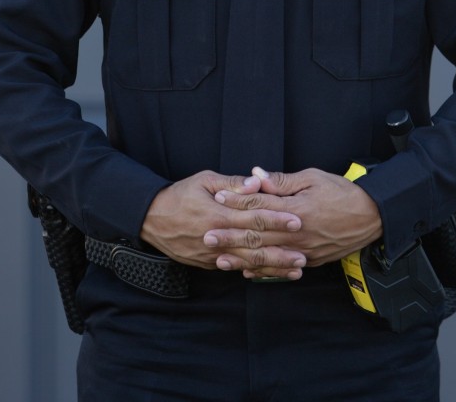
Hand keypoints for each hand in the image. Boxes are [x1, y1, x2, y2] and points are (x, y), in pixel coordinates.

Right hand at [140, 170, 305, 276]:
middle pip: (254, 246)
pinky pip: (235, 269)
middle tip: (304, 255)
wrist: (151, 219)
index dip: (277, 219)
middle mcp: (217, 237)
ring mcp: (212, 254)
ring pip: (247, 263)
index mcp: (218, 214)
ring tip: (295, 270)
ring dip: (272, 267)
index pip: (253, 217)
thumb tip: (257, 182)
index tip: (297, 221)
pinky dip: (255, 272)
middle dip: (280, 251)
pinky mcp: (208, 264)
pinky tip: (272, 274)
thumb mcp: (204, 180)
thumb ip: (232, 184)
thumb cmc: (180, 194)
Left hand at [210, 167, 382, 275]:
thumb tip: (256, 175)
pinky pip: (282, 269)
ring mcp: (303, 250)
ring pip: (267, 256)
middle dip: (231, 235)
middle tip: (206, 236)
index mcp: (297, 209)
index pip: (261, 203)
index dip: (238, 200)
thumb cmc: (342, 192)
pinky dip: (263, 271)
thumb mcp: (313, 178)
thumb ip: (282, 181)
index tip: (218, 197)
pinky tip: (246, 272)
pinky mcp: (310, 261)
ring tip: (219, 259)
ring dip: (241, 258)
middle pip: (258, 234)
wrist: (372, 217)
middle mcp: (298, 233)